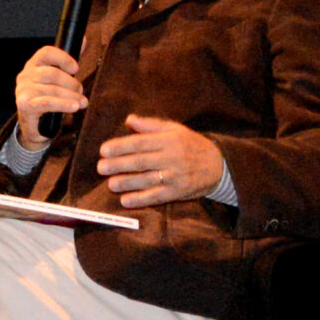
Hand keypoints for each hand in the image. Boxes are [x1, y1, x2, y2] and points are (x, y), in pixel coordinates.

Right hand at [12, 44, 85, 149]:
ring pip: (53, 90)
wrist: (33, 124)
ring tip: (82, 103)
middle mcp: (26, 75)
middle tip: (81, 92)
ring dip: (72, 97)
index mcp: (33, 64)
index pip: (46, 52)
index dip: (63, 58)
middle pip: (52, 73)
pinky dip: (63, 105)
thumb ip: (68, 59)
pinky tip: (74, 107)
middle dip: (71, 83)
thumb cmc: (45, 97)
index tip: (76, 68)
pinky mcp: (25, 105)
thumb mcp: (56, 78)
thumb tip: (83, 39)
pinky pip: (47, 103)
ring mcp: (23, 90)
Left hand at [94, 114, 224, 207]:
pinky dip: (140, 200)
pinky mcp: (178, 192)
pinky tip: (125, 201)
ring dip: (127, 183)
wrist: (218, 165)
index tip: (103, 150)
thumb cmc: (191, 144)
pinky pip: (156, 196)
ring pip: (147, 180)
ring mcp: (175, 176)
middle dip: (119, 165)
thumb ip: (150, 125)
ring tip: (110, 184)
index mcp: (169, 140)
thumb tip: (129, 119)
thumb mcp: (175, 130)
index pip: (140, 143)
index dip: (120, 147)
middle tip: (100, 167)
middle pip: (141, 162)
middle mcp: (172, 158)